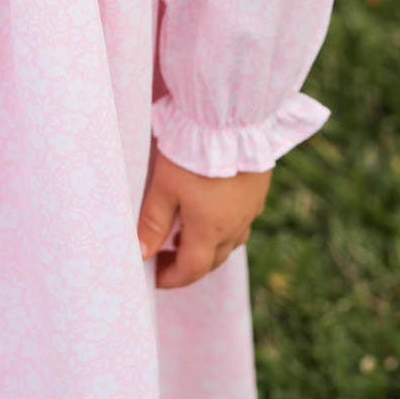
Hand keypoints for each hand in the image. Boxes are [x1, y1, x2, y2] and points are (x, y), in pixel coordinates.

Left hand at [137, 144, 270, 287]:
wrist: (229, 121)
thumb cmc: (192, 152)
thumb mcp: (164, 187)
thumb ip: (153, 222)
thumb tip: (142, 253)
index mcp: (210, 230)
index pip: (191, 269)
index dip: (171, 278)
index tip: (154, 278)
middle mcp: (235, 226)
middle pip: (213, 260)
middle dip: (188, 266)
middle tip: (163, 259)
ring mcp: (249, 210)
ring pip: (229, 242)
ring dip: (206, 247)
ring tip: (182, 235)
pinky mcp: (257, 191)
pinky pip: (240, 222)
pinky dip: (221, 228)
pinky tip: (207, 212)